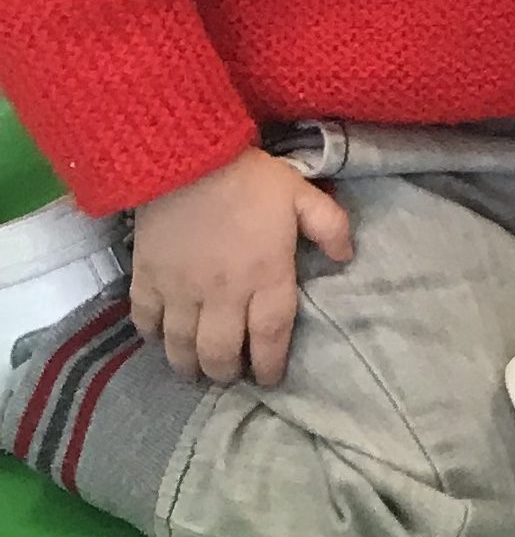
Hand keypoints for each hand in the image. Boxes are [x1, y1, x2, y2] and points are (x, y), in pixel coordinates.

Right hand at [130, 148, 354, 388]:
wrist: (185, 157)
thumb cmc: (249, 178)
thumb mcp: (302, 194)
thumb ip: (330, 226)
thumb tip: (346, 258)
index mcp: (265, 276)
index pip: (270, 336)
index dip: (270, 365)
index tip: (269, 379)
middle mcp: (222, 293)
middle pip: (221, 352)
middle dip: (226, 373)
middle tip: (230, 375)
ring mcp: (180, 289)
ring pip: (181, 346)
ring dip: (188, 365)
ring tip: (196, 370)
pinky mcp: (146, 278)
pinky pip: (145, 319)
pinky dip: (151, 336)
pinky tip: (160, 339)